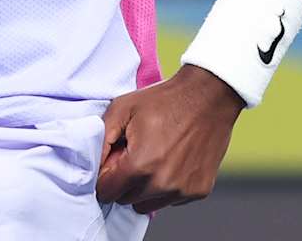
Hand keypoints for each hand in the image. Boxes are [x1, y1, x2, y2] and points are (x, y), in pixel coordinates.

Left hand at [95, 64, 244, 214]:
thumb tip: (92, 165)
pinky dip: (166, 186)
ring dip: (144, 188)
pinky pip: (171, 200)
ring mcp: (183, 190)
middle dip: (124, 181)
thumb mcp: (122, 109)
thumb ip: (101, 140)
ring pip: (148, 204)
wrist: (208, 97)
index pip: (107, 193)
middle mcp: (163, 184)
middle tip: (133, 155)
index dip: (105, 176)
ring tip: (153, 158)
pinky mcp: (199, 191)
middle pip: (126, 200)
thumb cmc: (164, 100)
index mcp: (140, 166)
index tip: (112, 162)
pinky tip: (172, 161)